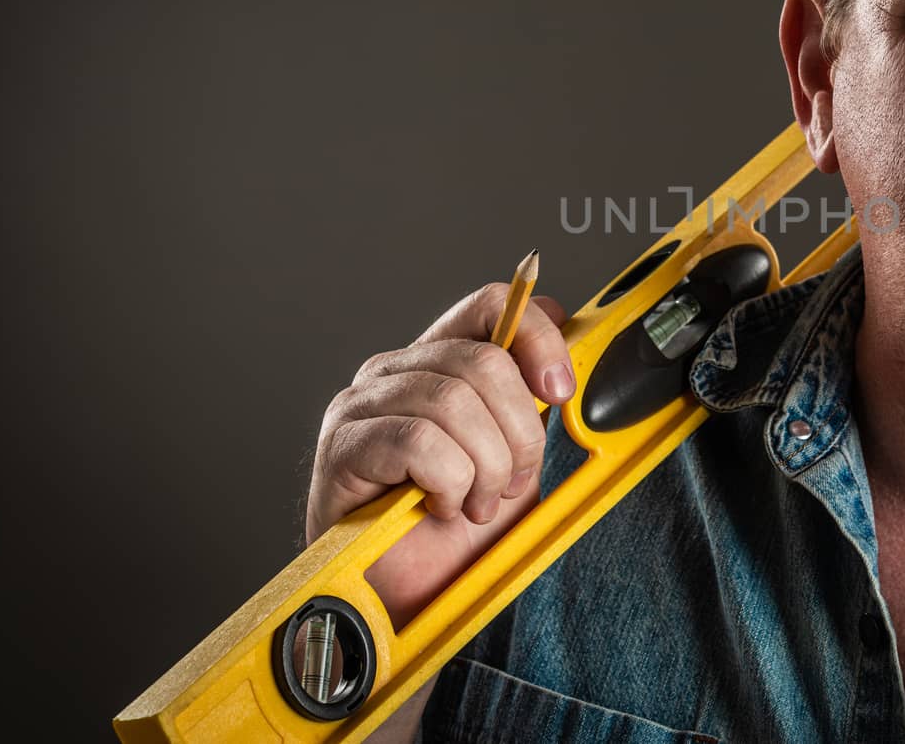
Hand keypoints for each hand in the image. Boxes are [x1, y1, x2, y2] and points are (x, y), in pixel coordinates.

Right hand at [305, 280, 573, 627]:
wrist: (406, 600)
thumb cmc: (455, 530)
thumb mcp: (513, 458)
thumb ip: (531, 403)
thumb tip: (564, 351)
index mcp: (439, 361)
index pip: (490, 305)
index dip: (537, 336)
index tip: (562, 392)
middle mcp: (395, 370)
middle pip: (482, 360)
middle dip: (518, 432)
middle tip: (512, 483)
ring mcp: (361, 404)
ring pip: (452, 402)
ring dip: (484, 467)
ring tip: (476, 503)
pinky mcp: (341, 445)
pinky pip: (418, 441)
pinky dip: (447, 482)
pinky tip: (441, 508)